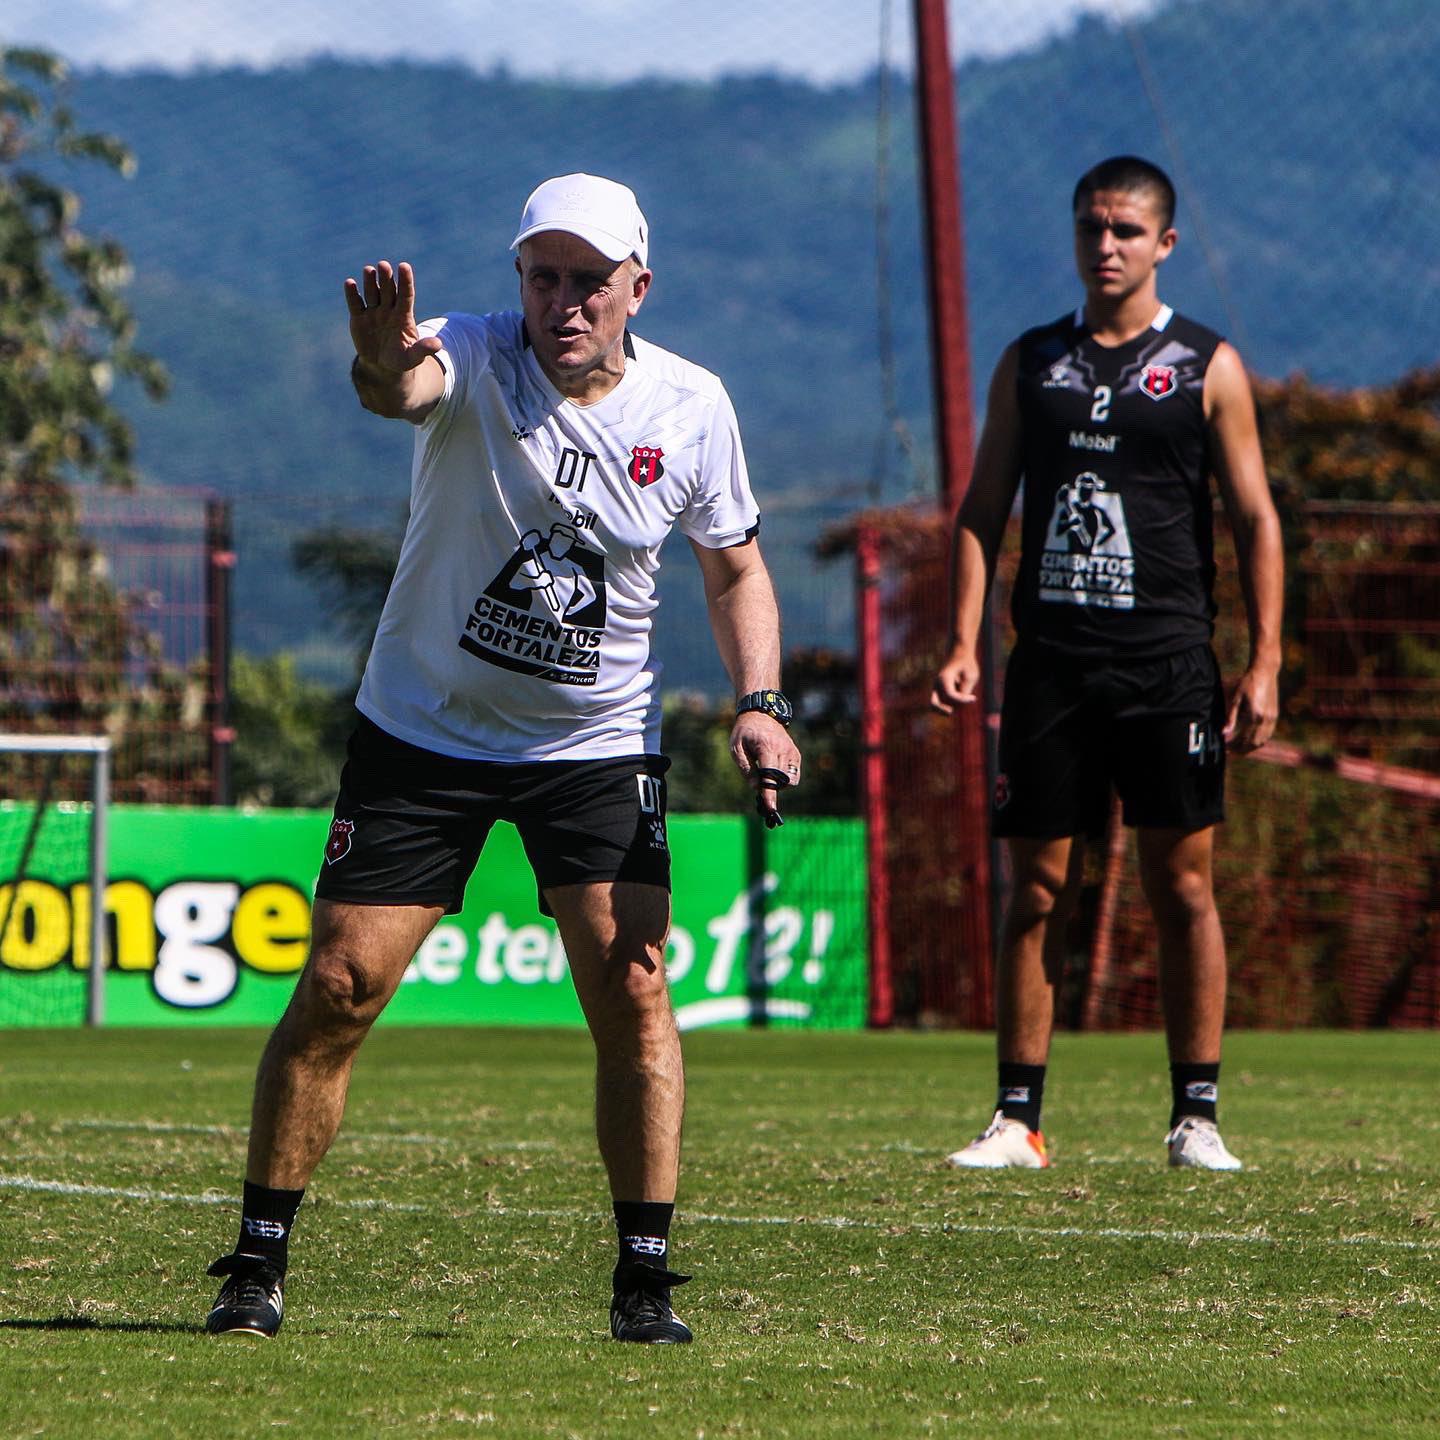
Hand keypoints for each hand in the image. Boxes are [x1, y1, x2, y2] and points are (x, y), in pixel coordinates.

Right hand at [343, 260, 442, 374]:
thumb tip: (438, 345)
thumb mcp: (414, 357)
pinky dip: (352, 294)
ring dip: (370, 282)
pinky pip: (355, 304)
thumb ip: (423, 349)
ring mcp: (373, 312)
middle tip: (383, 265)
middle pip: (388, 290)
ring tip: (368, 270)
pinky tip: (349, 283)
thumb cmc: (402, 359)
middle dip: (386, 278)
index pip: (406, 295)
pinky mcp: (359, 318)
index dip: (405, 281)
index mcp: (404, 315)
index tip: (404, 266)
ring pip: (372, 293)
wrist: (383, 366)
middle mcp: (389, 309)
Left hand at [730, 712, 800, 828]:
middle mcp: (782, 750)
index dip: (769, 793)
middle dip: (770, 789)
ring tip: (765, 776)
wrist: (760, 713)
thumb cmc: (745, 732)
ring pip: (790, 780)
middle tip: (759, 788)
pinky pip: (794, 775)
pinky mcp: (795, 754)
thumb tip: (756, 788)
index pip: (770, 775)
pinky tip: (774, 771)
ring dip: (778, 784)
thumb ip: (746, 769)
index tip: (770, 808)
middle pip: (781, 781)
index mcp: (766, 747)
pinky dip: (785, 779)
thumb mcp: (736, 749)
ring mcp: (791, 752)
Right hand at [931, 647, 979, 714]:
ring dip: (943, 708)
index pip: (950, 694)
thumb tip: (960, 701)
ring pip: (934, 703)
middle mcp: (937, 682)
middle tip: (952, 711)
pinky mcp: (939, 688)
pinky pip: (938, 700)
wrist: (960, 653)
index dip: (962, 699)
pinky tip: (958, 701)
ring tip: (956, 707)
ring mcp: (936, 685)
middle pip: (933, 702)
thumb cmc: (967, 664)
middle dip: (943, 710)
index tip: (974, 697)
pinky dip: (945, 704)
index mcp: (945, 677)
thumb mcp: (971, 675)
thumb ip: (966, 689)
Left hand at [1224, 664, 1278, 753]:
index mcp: (1255, 715)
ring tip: (1238, 749)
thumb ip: (1231, 717)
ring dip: (1250, 748)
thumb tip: (1224, 733)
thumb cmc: (1247, 683)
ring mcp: (1272, 718)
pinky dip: (1258, 741)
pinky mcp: (1275, 716)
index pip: (1244, 739)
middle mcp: (1266, 719)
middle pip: (1254, 743)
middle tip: (1229, 753)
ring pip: (1262, 741)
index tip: (1224, 749)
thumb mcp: (1235, 699)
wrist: (1265, 672)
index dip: (1234, 747)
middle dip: (1241, 750)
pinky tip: (1249, 741)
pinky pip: (1267, 734)